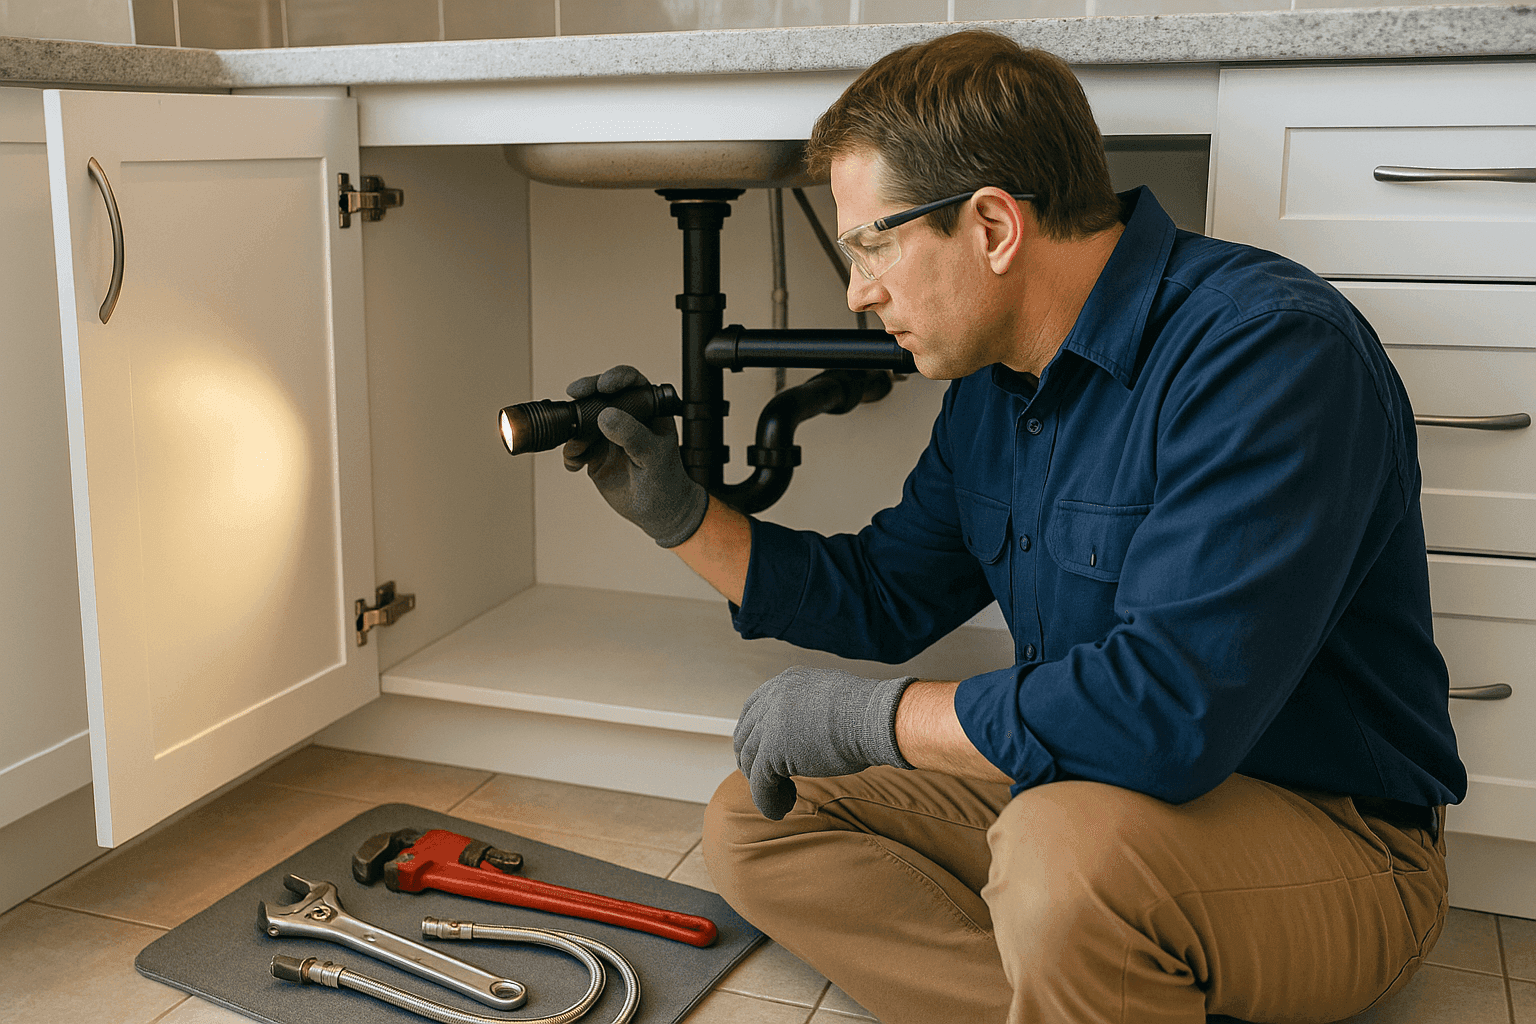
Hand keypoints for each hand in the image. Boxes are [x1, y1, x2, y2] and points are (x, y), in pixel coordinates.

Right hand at [563, 365, 708, 548]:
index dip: (617, 377)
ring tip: (578, 448)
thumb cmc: (667, 481)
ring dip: (574, 430)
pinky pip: (575, 448)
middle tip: (575, 395)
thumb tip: (606, 415)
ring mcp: (608, 436)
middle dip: (585, 392)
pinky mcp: (594, 455)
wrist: (658, 513)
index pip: (632, 383)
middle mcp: (626, 418)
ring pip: (583, 420)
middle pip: (601, 394)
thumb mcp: (653, 455)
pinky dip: (570, 453)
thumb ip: (632, 434)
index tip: (605, 385)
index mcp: (648, 410)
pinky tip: (575, 464)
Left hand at [733, 666, 916, 819]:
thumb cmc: (868, 714)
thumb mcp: (831, 701)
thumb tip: (806, 733)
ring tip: (784, 798)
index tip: (763, 757)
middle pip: (746, 735)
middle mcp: (773, 698)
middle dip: (753, 762)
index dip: (755, 737)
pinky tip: (780, 810)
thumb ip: (810, 712)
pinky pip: (760, 784)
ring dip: (763, 784)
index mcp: (786, 682)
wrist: (877, 720)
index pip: (753, 710)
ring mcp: (770, 723)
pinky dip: (767, 801)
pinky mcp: (772, 751)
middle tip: (770, 782)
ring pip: (750, 762)